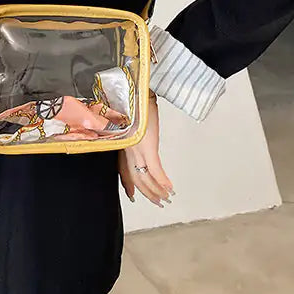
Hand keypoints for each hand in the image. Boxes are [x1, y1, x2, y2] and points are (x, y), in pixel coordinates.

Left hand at [118, 92, 173, 206]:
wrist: (139, 91)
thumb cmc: (136, 101)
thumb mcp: (132, 119)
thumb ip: (133, 129)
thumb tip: (139, 133)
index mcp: (123, 143)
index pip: (123, 169)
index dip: (128, 185)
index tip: (132, 196)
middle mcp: (128, 149)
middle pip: (136, 177)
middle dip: (147, 192)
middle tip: (158, 201)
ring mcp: (137, 149)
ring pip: (145, 177)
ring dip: (157, 190)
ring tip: (166, 197)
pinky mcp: (148, 146)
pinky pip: (155, 169)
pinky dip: (163, 180)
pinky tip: (169, 187)